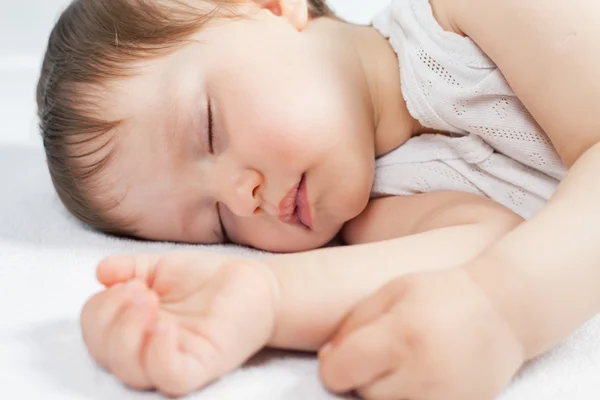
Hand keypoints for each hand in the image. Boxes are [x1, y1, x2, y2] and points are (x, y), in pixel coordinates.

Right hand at [81, 251, 278, 396]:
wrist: (254, 283)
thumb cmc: (206, 280)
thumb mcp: (160, 267)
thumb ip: (130, 268)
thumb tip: (101, 272)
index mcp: (134, 329)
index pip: (96, 332)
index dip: (101, 308)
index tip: (129, 282)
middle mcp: (149, 350)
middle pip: (106, 354)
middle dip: (112, 317)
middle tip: (140, 291)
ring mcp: (176, 359)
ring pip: (131, 371)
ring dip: (129, 332)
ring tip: (150, 300)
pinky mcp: (202, 366)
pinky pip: (170, 376)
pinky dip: (158, 354)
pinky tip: (166, 326)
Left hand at [319, 267, 524, 399]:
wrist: (506, 311)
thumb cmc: (441, 293)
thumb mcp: (392, 291)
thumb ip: (353, 323)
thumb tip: (326, 360)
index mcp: (401, 334)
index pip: (338, 372)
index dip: (336, 363)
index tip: (348, 353)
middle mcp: (422, 372)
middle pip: (362, 394)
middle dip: (364, 377)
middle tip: (387, 354)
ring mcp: (444, 399)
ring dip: (387, 393)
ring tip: (406, 366)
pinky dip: (410, 398)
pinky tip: (423, 378)